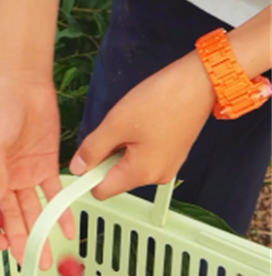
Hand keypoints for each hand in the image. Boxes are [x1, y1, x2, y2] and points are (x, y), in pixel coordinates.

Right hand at [0, 72, 75, 268]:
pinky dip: (59, 210)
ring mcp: (22, 172)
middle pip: (8, 215)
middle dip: (19, 239)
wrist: (23, 80)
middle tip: (32, 261)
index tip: (3, 248)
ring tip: (49, 255)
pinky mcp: (44, 164)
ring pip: (31, 209)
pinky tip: (67, 228)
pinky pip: (51, 193)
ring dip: (39, 230)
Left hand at [70, 52, 215, 199]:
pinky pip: (142, 155)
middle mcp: (156, 176)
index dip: (86, 176)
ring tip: (130, 122)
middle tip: (113, 129)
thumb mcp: (116, 123)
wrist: (198, 84)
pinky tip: (141, 122)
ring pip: (128, 164)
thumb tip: (77, 168)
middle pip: (114, 176)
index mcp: (142, 174)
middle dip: (105, 155)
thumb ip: (93, 149)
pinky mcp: (172, 153)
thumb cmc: (161, 101)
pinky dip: (134, 141)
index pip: (101, 190)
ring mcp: (167, 165)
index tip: (81, 157)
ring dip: (120, 146)